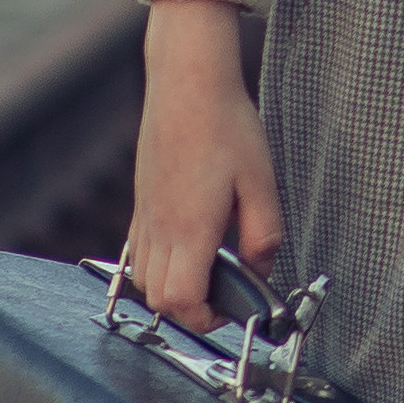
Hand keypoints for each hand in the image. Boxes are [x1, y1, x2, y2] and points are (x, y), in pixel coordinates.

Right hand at [127, 0, 282, 332]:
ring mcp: (144, 214)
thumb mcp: (262, 184)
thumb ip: (264, 237)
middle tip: (222, 297)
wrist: (186, 83)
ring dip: (172, 288)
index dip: (205, 319)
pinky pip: (139, 251)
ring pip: (143, 277)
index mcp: (190, 229)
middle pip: (157, 298)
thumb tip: (259, 271)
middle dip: (189, 310)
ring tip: (207, 273)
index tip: (230, 311)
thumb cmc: (226, 127)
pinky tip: (189, 246)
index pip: (180, 300)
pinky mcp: (140, 201)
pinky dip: (159, 264)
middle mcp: (159, 227)